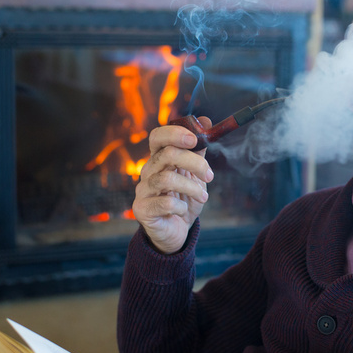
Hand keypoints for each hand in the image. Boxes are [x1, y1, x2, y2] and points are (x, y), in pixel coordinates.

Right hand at [132, 117, 213, 253]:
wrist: (177, 231)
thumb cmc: (185, 199)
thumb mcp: (195, 174)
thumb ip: (198, 150)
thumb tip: (206, 122)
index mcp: (159, 158)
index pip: (157, 136)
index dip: (175, 133)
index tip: (194, 139)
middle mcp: (148, 171)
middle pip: (167, 154)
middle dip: (195, 162)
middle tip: (210, 175)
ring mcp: (143, 190)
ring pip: (167, 178)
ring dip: (192, 187)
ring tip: (204, 196)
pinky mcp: (142, 210)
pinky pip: (164, 203)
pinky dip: (180, 206)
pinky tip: (184, 210)